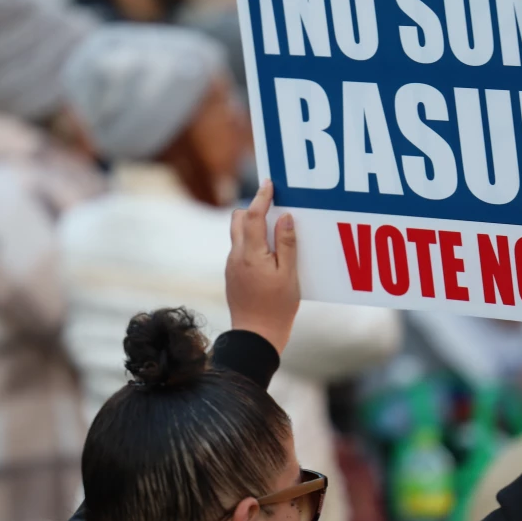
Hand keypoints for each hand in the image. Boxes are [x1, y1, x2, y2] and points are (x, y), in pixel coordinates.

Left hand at [225, 180, 298, 354]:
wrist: (255, 336)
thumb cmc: (276, 308)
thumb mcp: (289, 275)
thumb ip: (286, 244)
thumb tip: (285, 217)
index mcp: (250, 254)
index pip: (252, 216)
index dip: (261, 197)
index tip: (269, 183)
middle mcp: (236, 256)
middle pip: (239, 220)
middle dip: (254, 208)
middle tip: (275, 205)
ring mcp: (232, 266)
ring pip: (238, 235)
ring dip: (254, 226)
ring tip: (276, 228)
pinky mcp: (233, 275)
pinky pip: (241, 250)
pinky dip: (253, 242)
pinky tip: (270, 252)